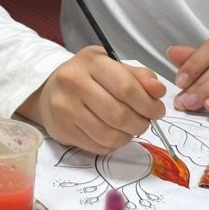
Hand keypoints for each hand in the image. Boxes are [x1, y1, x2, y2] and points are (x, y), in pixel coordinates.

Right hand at [17, 46, 165, 153]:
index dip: (148, 103)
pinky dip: (113, 144)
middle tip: (146, 122)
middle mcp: (73, 84)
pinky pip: (98, 147)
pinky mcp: (62, 130)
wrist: (49, 88)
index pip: (125, 87)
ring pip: (109, 135)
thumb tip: (159, 91)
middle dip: (141, 123)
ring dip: (128, 136)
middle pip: (118, 114)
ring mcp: (65, 109)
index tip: (158, 110)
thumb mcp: (111, 65)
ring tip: (131, 128)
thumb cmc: (86, 75)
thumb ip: (138, 76)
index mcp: (90, 62)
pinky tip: (114, 134)